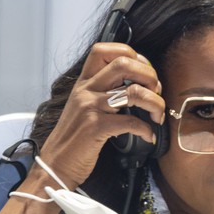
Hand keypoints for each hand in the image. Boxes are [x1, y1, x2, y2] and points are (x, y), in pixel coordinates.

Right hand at [38, 43, 164, 187]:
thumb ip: (104, 90)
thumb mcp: (85, 106)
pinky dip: (147, 129)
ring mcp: (90, 107)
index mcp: (84, 82)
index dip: (134, 56)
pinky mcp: (95, 128)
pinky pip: (131, 122)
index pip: (106, 50)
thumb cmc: (76, 137)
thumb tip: (138, 84)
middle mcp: (86, 90)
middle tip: (157, 92)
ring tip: (158, 115)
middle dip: (149, 75)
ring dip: (155, 103)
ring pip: (134, 92)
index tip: (146, 73)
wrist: (56, 164)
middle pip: (124, 64)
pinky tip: (148, 135)